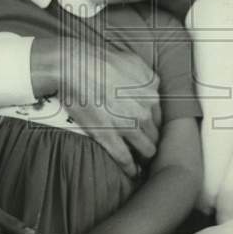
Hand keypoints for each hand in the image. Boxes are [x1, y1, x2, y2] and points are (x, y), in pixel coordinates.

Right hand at [33, 38, 160, 176]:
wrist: (73, 66)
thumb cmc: (98, 60)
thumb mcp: (131, 60)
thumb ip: (147, 74)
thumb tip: (152, 84)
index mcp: (152, 91)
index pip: (159, 115)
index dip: (153, 123)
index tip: (148, 128)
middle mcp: (145, 109)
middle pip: (156, 133)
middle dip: (151, 139)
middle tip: (144, 145)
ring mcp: (129, 125)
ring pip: (147, 149)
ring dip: (145, 156)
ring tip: (141, 161)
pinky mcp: (111, 137)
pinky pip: (126, 159)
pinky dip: (130, 168)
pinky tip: (132, 173)